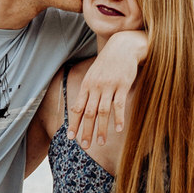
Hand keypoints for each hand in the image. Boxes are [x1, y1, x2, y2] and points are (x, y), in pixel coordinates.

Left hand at [72, 30, 145, 149]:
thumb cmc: (108, 63)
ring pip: (103, 112)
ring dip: (101, 129)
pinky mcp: (122, 85)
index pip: (77, 108)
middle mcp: (95, 87)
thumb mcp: (93, 74)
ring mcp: (109, 86)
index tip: (71, 137)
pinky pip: (119, 105)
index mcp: (87, 85)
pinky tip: (119, 130)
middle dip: (86, 131)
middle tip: (85, 146)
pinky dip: (118, 118)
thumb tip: (81, 108)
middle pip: (89, 113)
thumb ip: (88, 91)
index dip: (73, 123)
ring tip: (100, 143)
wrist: (122, 46)